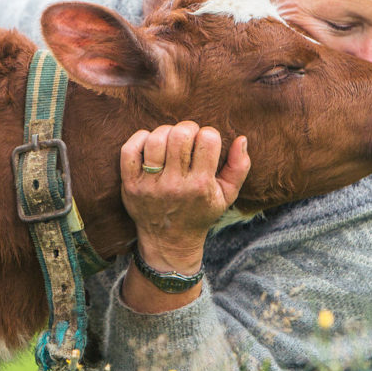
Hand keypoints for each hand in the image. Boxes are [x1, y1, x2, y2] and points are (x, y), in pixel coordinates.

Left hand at [119, 122, 249, 274]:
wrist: (169, 241)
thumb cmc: (200, 213)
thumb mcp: (227, 195)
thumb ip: (239, 167)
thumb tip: (241, 138)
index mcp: (200, 186)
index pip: (208, 140)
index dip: (209, 134)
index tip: (206, 143)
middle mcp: (175, 185)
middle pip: (180, 136)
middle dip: (188, 129)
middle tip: (189, 137)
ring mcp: (150, 185)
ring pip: (156, 139)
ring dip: (166, 132)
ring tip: (171, 140)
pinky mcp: (130, 185)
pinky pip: (130, 150)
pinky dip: (140, 138)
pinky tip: (150, 142)